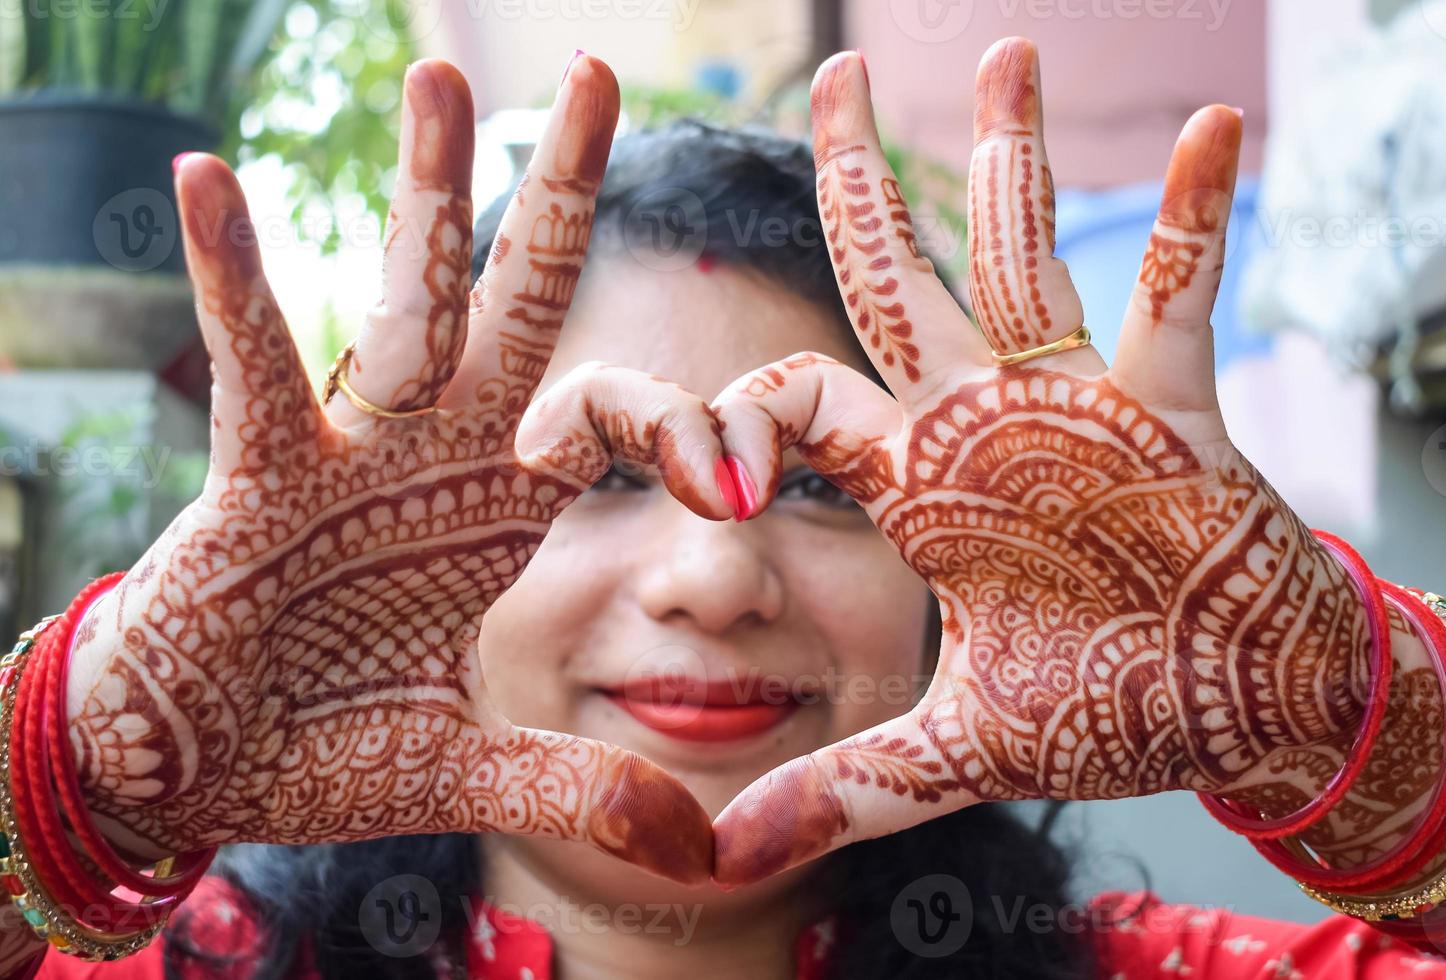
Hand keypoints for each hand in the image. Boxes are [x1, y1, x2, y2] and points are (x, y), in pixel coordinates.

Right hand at [64, 57, 725, 882]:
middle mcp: (435, 455)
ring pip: (398, 300)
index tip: (736, 463)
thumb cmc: (328, 751)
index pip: (608, 420)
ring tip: (446, 76)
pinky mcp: (256, 475)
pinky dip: (235, 278)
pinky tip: (215, 180)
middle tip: (596, 75)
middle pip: (513, 305)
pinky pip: (253, 364)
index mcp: (500, 510)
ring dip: (423, 192)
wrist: (201, 772)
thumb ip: (574, 787)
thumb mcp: (470, 771)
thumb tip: (694, 848)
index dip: (677, 425)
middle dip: (554, 198)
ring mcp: (347, 452)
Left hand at [709, 40, 1372, 885]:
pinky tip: (1208, 131)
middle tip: (829, 74)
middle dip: (859, 185)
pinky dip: (1191, 222)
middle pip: (895, 282)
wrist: (1233, 705)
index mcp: (915, 484)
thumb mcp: (961, 749)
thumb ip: (846, 787)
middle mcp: (978, 423)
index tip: (589, 423)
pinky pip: (1176, 301)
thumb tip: (721, 862)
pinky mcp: (1171, 415)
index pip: (783, 407)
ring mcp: (1073, 407)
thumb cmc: (1106, 707)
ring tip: (999, 49)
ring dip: (1011, 161)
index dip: (697, 413)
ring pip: (1022, 262)